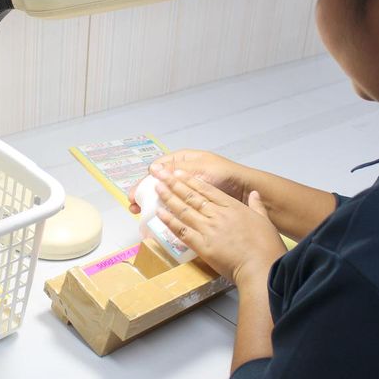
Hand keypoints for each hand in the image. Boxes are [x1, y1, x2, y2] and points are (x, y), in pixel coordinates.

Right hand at [128, 149, 247, 213]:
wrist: (245, 189)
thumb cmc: (223, 175)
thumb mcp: (200, 169)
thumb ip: (177, 169)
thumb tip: (153, 170)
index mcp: (183, 160)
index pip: (157, 169)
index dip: (145, 181)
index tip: (136, 193)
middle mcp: (183, 172)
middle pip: (158, 182)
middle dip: (144, 193)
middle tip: (133, 206)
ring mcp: (188, 187)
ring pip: (164, 194)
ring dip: (151, 203)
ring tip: (140, 214)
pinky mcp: (194, 202)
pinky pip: (175, 205)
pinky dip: (165, 210)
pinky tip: (158, 218)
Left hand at [151, 166, 286, 286]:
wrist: (260, 266)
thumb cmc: (266, 246)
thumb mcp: (265, 220)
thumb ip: (257, 206)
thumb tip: (254, 193)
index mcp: (233, 207)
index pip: (208, 190)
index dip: (191, 180)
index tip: (178, 172)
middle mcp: (218, 214)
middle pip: (192, 196)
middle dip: (174, 183)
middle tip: (160, 173)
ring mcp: (208, 229)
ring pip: (184, 210)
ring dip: (169, 198)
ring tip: (157, 187)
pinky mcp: (202, 245)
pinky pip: (182, 231)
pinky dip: (170, 221)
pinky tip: (160, 213)